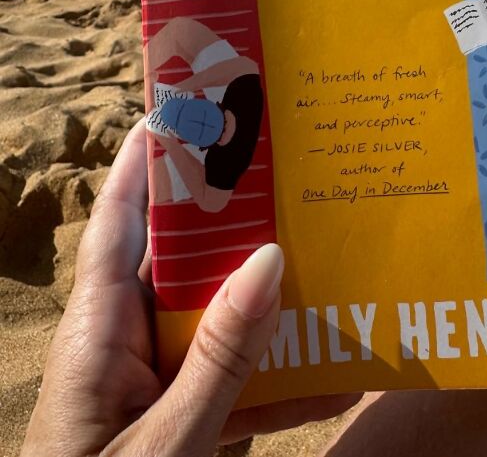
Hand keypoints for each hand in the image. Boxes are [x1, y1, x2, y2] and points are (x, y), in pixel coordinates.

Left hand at [22, 120, 359, 455]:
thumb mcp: (167, 439)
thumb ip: (219, 356)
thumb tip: (270, 263)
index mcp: (102, 329)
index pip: (121, 223)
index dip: (145, 165)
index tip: (182, 112)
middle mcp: (127, 338)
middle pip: (181, 259)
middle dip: (231, 222)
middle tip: (285, 178)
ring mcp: (154, 376)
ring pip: (216, 315)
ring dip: (269, 300)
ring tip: (329, 262)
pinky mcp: (179, 411)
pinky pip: (231, 377)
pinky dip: (276, 376)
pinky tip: (335, 377)